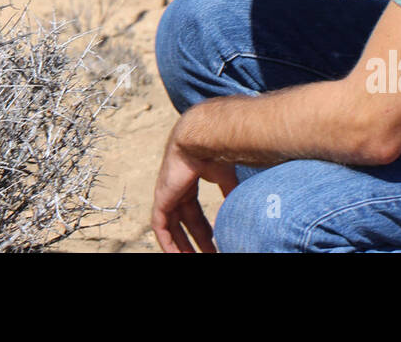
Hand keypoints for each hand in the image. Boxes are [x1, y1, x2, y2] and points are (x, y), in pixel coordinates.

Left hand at [151, 117, 238, 252]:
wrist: (201, 139)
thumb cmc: (214, 152)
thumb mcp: (225, 178)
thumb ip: (229, 194)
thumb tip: (240, 208)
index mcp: (189, 183)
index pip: (194, 212)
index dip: (204, 230)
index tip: (214, 242)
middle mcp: (176, 189)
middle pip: (184, 222)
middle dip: (195, 241)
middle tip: (207, 255)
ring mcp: (167, 194)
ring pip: (170, 227)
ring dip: (180, 246)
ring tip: (191, 260)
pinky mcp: (161, 198)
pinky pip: (160, 226)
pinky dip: (167, 242)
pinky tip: (175, 254)